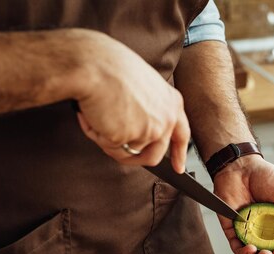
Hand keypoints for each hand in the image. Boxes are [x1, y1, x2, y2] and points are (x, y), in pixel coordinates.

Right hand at [72, 30, 189, 172]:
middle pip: (153, 154)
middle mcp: (166, 119)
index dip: (179, 154)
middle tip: (111, 144)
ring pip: (127, 152)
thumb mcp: (144, 85)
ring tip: (98, 113)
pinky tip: (92, 114)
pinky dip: (96, 134)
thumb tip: (138, 128)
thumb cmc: (112, 67)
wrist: (93, 65)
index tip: (178, 168)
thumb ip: (150, 108)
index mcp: (172, 103)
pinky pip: (109, 147)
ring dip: (108, 138)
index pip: (181, 135)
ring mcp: (149, 131)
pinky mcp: (129, 138)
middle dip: (133, 158)